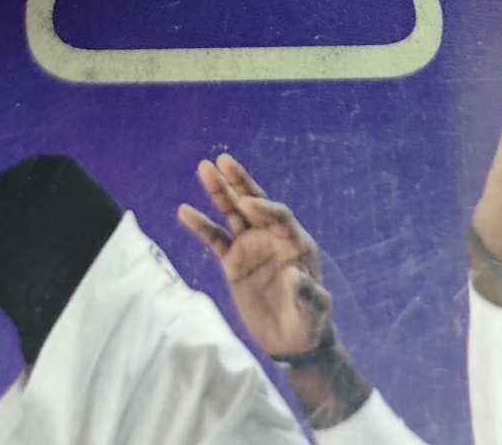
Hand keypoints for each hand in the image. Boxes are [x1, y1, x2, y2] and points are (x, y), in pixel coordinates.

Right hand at [178, 154, 332, 358]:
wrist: (291, 340)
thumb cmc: (310, 322)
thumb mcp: (316, 311)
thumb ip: (309, 295)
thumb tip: (294, 277)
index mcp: (296, 243)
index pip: (280, 216)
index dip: (265, 208)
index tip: (246, 204)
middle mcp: (272, 238)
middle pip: (255, 203)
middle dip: (240, 182)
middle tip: (223, 160)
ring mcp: (251, 247)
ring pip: (232, 214)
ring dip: (219, 192)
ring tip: (204, 167)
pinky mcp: (234, 262)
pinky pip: (215, 239)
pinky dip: (201, 225)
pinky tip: (184, 211)